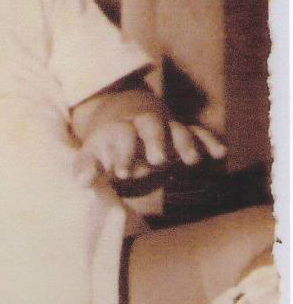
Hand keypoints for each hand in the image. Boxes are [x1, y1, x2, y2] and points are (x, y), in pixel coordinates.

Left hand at [73, 111, 226, 187]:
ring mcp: (167, 128)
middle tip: (157, 159)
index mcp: (120, 127)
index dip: (122, 153)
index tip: (120, 173)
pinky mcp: (183, 134)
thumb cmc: (106, 146)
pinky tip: (221, 153)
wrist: (126, 122)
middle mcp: (144, 124)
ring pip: (178, 128)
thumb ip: (87, 167)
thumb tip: (83, 182)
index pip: (122, 135)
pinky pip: (199, 133)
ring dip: (186, 142)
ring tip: (192, 161)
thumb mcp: (91, 155)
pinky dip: (209, 141)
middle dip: (155, 139)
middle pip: (151, 124)